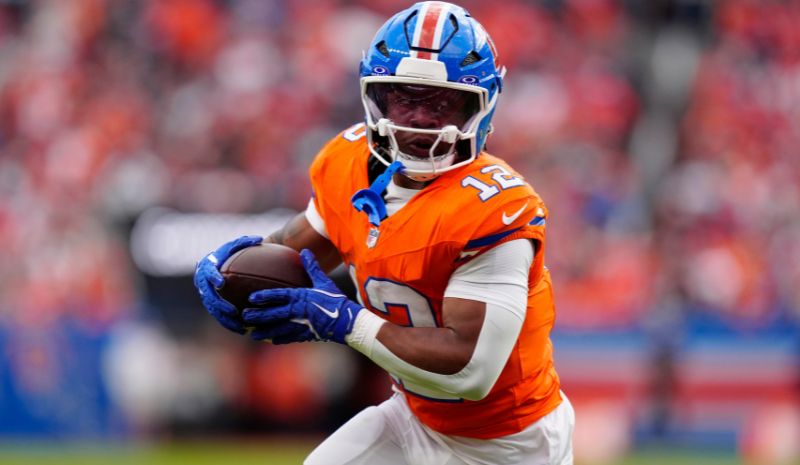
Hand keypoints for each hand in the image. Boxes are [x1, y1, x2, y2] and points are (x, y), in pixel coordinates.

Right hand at [193, 235, 262, 333]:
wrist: (213, 264)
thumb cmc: (227, 253)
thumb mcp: (233, 246)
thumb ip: (244, 242)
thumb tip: (260, 239)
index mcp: (207, 267)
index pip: (207, 272)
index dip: (212, 277)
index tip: (220, 282)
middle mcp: (203, 283)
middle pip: (208, 296)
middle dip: (219, 304)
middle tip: (232, 310)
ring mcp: (205, 295)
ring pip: (213, 310)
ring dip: (224, 319)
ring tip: (239, 326)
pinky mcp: (211, 305)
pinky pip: (219, 316)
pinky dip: (230, 324)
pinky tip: (243, 331)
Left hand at [243, 249, 362, 343]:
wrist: (347, 321)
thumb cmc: (336, 300)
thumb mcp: (324, 282)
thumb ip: (312, 268)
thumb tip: (305, 251)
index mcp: (301, 297)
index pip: (278, 295)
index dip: (264, 296)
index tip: (252, 298)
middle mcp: (298, 312)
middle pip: (273, 314)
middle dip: (258, 315)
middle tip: (244, 316)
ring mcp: (301, 325)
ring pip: (278, 329)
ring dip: (264, 331)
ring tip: (252, 334)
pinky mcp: (305, 335)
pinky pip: (289, 337)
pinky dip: (279, 339)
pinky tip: (271, 341)